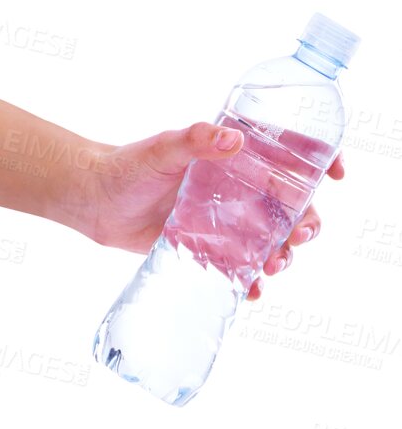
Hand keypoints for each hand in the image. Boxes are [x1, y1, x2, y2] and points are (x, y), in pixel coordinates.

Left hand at [74, 123, 345, 300]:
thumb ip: (194, 141)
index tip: (335, 172)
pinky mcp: (207, 249)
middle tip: (301, 234)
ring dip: (284, 254)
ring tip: (275, 265)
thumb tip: (233, 138)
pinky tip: (251, 290)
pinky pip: (241, 268)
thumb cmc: (125, 166)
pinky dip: (251, 281)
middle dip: (306, 220)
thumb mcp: (159, 150)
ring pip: (271, 239)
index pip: (283, 153)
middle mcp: (234, 188)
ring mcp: (224, 220)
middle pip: (288, 204)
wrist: (93, 201)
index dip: (316, 160)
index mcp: (230, 157)